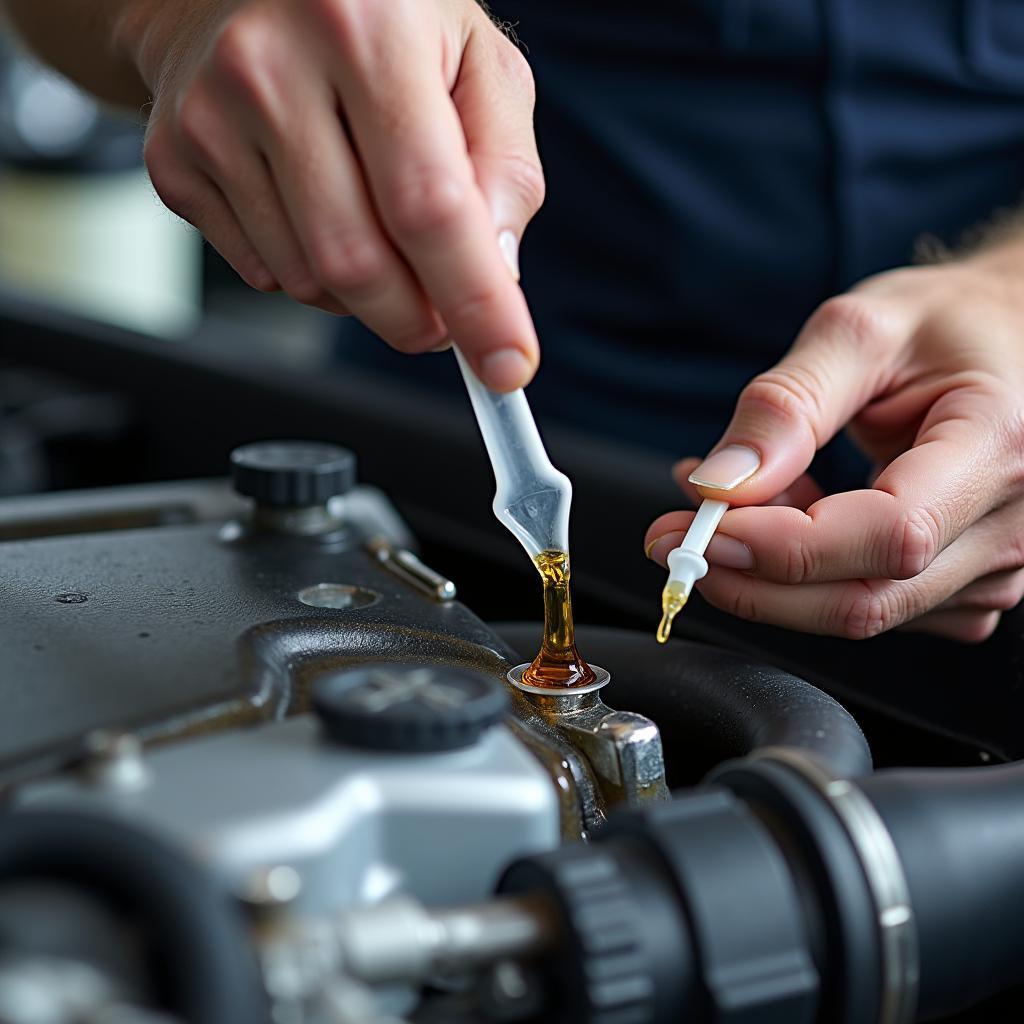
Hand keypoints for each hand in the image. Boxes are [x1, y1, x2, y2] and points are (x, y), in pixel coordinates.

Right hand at [124, 0, 542, 389]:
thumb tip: (499, 271)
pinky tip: (321, 211)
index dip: (475, 301)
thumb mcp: (476, 61)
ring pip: (310, 282)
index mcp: (369, 27)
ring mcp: (210, 116)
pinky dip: (312, 273)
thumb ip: (505, 165)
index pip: (430, 204)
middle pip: (359, 263)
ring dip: (366, 294)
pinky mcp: (173, 160)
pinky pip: (264, 274)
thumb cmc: (377, 21)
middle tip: (445, 316)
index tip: (505, 366)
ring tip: (380, 228)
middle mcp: (273, 65)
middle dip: (417, 320)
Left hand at [645, 251, 1023, 640]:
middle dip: (749, 577)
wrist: (1005, 343)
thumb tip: (720, 483)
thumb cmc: (945, 327)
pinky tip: (781, 514)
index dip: (783, 547)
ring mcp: (994, 569)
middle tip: (673, 535)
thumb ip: (787, 404)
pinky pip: (866, 603)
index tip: (698, 527)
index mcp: (1000, 446)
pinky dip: (799, 573)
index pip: (889, 536)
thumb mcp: (858, 331)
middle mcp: (1012, 525)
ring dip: (767, 570)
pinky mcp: (963, 589)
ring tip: (729, 498)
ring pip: (855, 609)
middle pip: (864, 599)